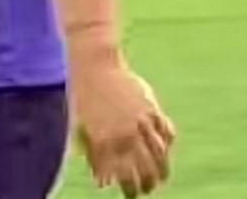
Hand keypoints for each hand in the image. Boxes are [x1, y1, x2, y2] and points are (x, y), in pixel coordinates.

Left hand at [72, 56, 175, 196]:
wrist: (93, 62)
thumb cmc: (80, 94)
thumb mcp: (79, 126)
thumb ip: (92, 155)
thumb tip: (102, 182)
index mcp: (105, 140)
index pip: (122, 175)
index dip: (126, 187)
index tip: (127, 193)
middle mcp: (126, 133)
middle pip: (144, 169)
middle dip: (145, 184)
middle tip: (144, 190)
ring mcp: (141, 120)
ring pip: (159, 154)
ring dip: (161, 170)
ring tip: (160, 179)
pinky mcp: (151, 107)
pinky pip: (166, 130)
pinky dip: (168, 143)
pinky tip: (166, 150)